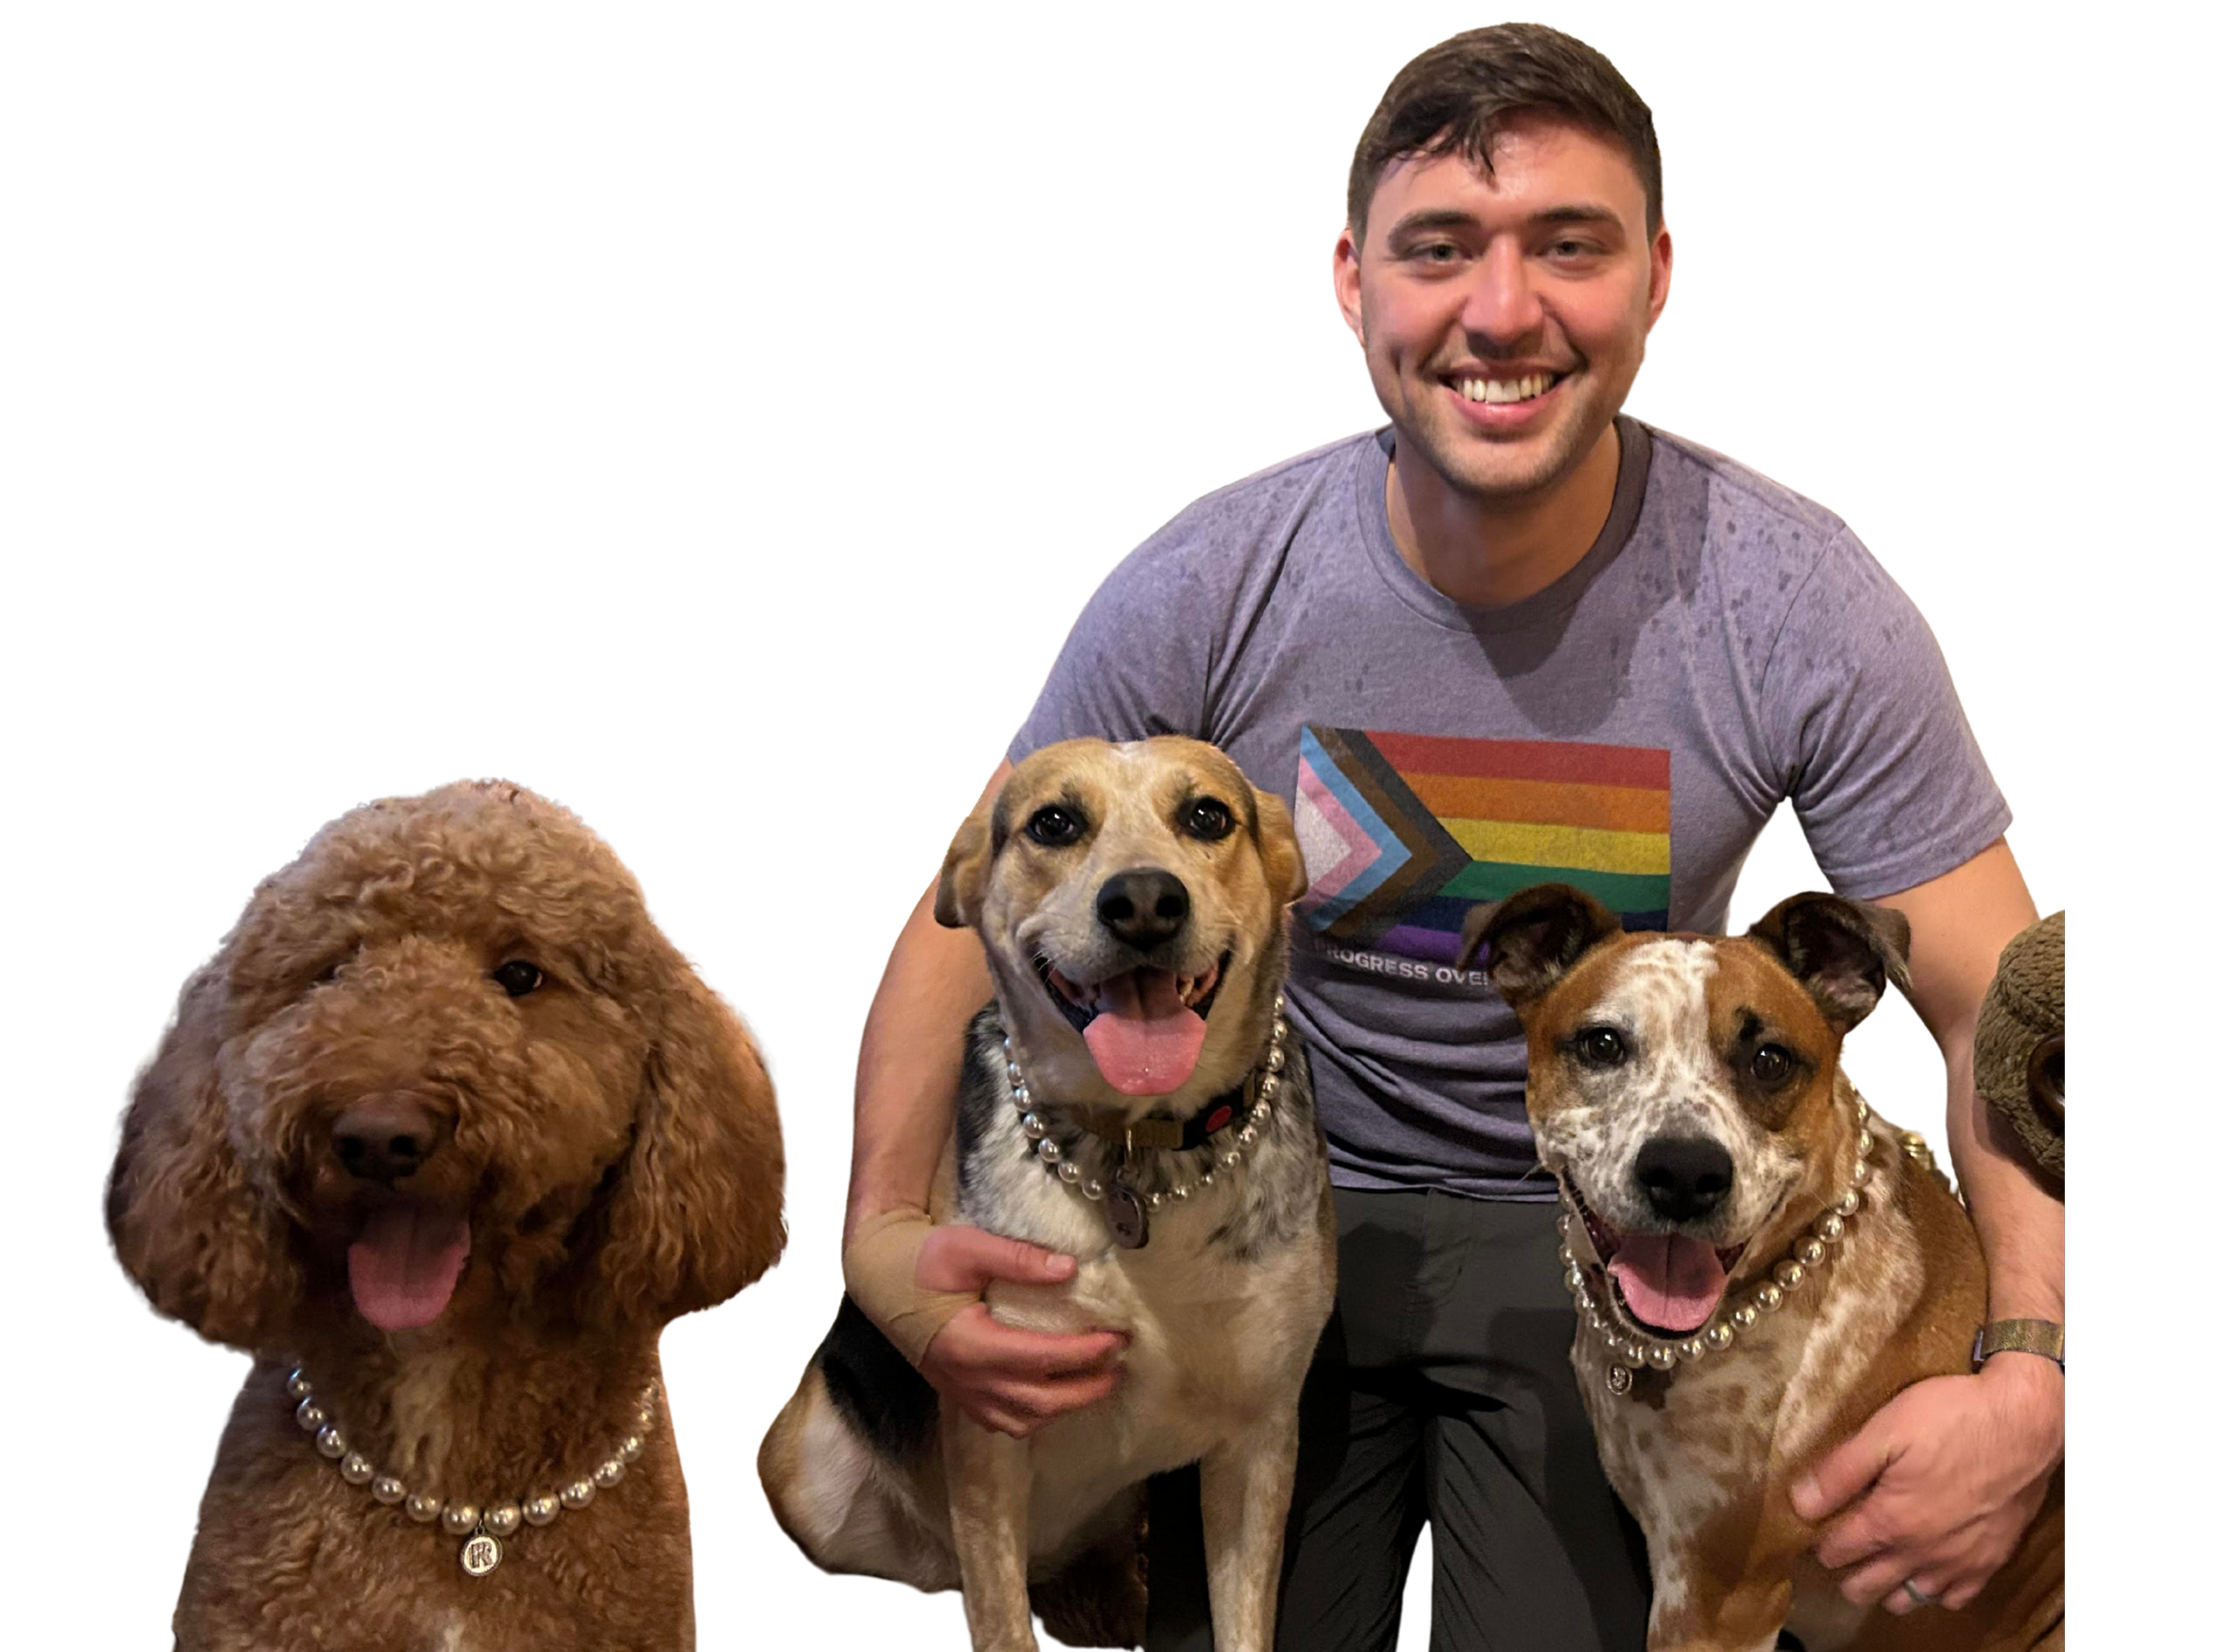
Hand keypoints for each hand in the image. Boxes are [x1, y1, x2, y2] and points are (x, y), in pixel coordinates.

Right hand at [914, 1224, 1127, 1439]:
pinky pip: (1001, 1421)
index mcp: (970, 1345)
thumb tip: (1070, 1269)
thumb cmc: (921, 1258)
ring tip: (1096, 1382)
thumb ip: (1018, 1259)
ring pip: (1022, 1420)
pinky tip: (1054, 1396)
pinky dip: (1034, 1416)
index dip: (1084, 1354)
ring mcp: (960, 1392)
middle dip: (1086, 1389)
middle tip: (1120, 1367)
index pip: (1041, 1359)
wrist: (877, 1275)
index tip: (1117, 1339)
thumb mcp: (968, 1246)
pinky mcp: (957, 1393)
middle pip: (1039, 1402)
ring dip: (1064, 1408)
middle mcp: (967, 1379)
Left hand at [1789, 1355, 2064, 1613]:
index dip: (1820, 1540)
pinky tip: (1926, 1566)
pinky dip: (1934, 1590)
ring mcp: (1958, 1563)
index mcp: (1890, 1522)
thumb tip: (1799, 1502)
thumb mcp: (1884, 1431)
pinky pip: (1953, 1598)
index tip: (1816, 1526)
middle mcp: (1922, 1553)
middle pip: (1865, 1587)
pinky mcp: (1990, 1562)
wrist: (2025, 1422)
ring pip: (1907, 1600)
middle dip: (1846, 1571)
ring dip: (1887, 1585)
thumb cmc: (1952, 1417)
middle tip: (1844, 1543)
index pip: (1835, 1552)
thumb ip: (1839, 1471)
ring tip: (1880, 1559)